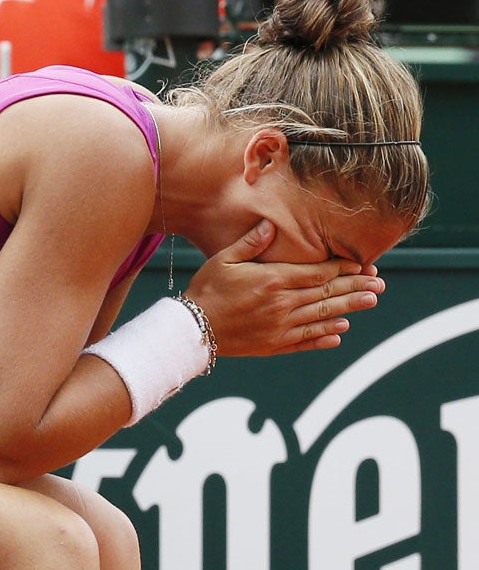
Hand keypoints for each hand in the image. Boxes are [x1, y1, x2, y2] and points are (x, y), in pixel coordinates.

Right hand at [184, 220, 385, 356]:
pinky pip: (305, 341)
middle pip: (326, 294)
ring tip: (370, 302)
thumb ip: (251, 243)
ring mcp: (279, 328)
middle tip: (379, 284)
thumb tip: (272, 223)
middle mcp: (281, 305)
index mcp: (272, 281)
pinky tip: (339, 332)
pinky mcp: (273, 345)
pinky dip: (324, 336)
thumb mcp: (224, 259)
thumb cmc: (206, 289)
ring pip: (322, 317)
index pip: (317, 273)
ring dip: (348, 309)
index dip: (342, 268)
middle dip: (355, 287)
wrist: (191, 329)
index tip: (361, 263)